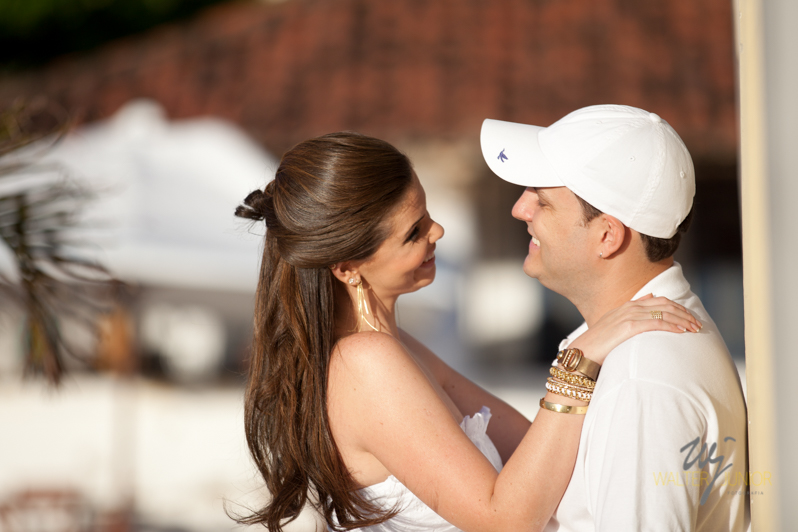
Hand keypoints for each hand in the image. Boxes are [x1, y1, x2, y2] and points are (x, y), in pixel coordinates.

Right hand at [568, 294, 701, 365]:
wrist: (582, 353)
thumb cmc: (597, 345)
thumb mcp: (614, 325)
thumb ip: (631, 312)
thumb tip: (649, 298)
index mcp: (627, 306)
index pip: (659, 300)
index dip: (677, 307)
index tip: (689, 318)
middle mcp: (629, 307)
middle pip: (664, 304)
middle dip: (684, 313)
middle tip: (697, 324)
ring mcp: (628, 316)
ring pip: (663, 312)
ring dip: (682, 319)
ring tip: (694, 328)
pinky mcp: (628, 327)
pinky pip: (656, 323)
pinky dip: (671, 325)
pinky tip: (682, 331)